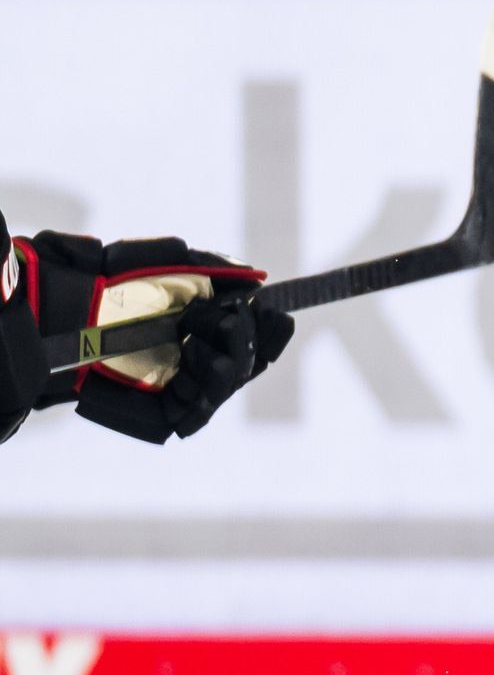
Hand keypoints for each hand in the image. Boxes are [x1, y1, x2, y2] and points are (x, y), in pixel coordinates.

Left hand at [15, 234, 291, 441]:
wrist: (38, 307)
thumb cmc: (79, 280)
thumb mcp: (138, 260)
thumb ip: (194, 264)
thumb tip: (249, 276)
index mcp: (188, 321)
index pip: (244, 331)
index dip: (267, 326)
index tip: (275, 309)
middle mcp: (182, 354)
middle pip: (243, 361)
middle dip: (252, 342)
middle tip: (241, 319)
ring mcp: (167, 383)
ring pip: (222, 386)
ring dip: (233, 363)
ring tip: (215, 335)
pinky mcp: (148, 409)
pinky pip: (189, 414)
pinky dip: (205, 400)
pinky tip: (208, 369)